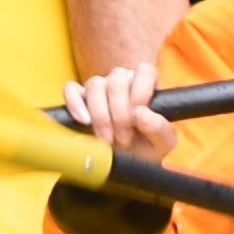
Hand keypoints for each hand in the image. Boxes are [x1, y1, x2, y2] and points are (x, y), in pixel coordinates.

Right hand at [58, 62, 176, 169]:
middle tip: (123, 138)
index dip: (139, 94)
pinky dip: (75, 104)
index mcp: (146, 85)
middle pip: (117, 80)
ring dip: (100, 115)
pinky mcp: (79, 97)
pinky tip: (84, 121)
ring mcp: (100, 87)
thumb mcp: (162, 143)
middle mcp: (123, 81)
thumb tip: (141, 113)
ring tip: (107, 138)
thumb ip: (159, 128)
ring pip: (95, 84)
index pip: (144, 71)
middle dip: (119, 113)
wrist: (125, 162)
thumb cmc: (146, 147)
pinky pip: (71, 89)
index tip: (136, 119)